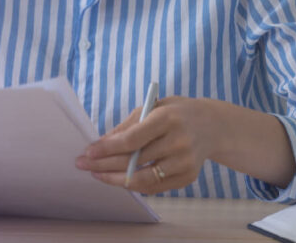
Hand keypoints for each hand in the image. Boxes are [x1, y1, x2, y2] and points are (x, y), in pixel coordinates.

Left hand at [74, 96, 220, 194]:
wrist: (212, 126)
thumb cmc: (176, 113)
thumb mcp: (153, 107)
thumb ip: (127, 126)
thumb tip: (100, 143)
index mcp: (167, 119)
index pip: (132, 139)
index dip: (107, 148)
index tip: (88, 152)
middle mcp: (178, 142)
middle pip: (133, 161)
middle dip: (104, 165)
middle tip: (83, 164)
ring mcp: (184, 162)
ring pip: (142, 179)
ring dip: (115, 179)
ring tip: (98, 174)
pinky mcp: (188, 177)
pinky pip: (154, 187)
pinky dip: (133, 184)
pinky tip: (118, 179)